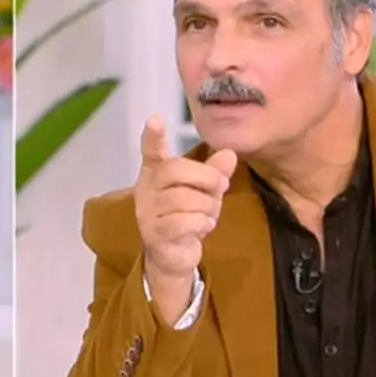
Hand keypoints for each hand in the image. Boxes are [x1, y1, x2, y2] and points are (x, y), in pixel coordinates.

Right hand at [135, 115, 237, 282]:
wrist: (172, 257)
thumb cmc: (187, 217)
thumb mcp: (204, 193)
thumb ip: (214, 173)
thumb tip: (229, 154)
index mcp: (156, 173)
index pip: (151, 151)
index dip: (153, 135)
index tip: (155, 119)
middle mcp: (146, 189)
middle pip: (174, 169)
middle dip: (205, 177)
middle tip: (221, 186)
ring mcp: (147, 212)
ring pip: (183, 198)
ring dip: (206, 206)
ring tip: (208, 214)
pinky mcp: (155, 234)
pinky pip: (183, 222)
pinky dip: (201, 223)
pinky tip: (203, 226)